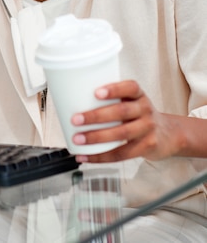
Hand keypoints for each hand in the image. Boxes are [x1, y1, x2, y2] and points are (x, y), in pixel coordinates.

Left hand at [70, 80, 186, 162]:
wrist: (169, 134)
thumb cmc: (140, 114)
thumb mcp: (132, 101)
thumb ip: (112, 99)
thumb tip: (74, 99)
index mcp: (138, 95)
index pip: (130, 87)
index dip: (114, 89)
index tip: (96, 92)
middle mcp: (145, 109)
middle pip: (122, 112)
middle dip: (96, 116)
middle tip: (75, 119)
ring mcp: (147, 128)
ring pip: (121, 134)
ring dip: (96, 137)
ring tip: (78, 139)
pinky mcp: (147, 147)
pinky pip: (122, 154)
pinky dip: (102, 157)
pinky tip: (86, 157)